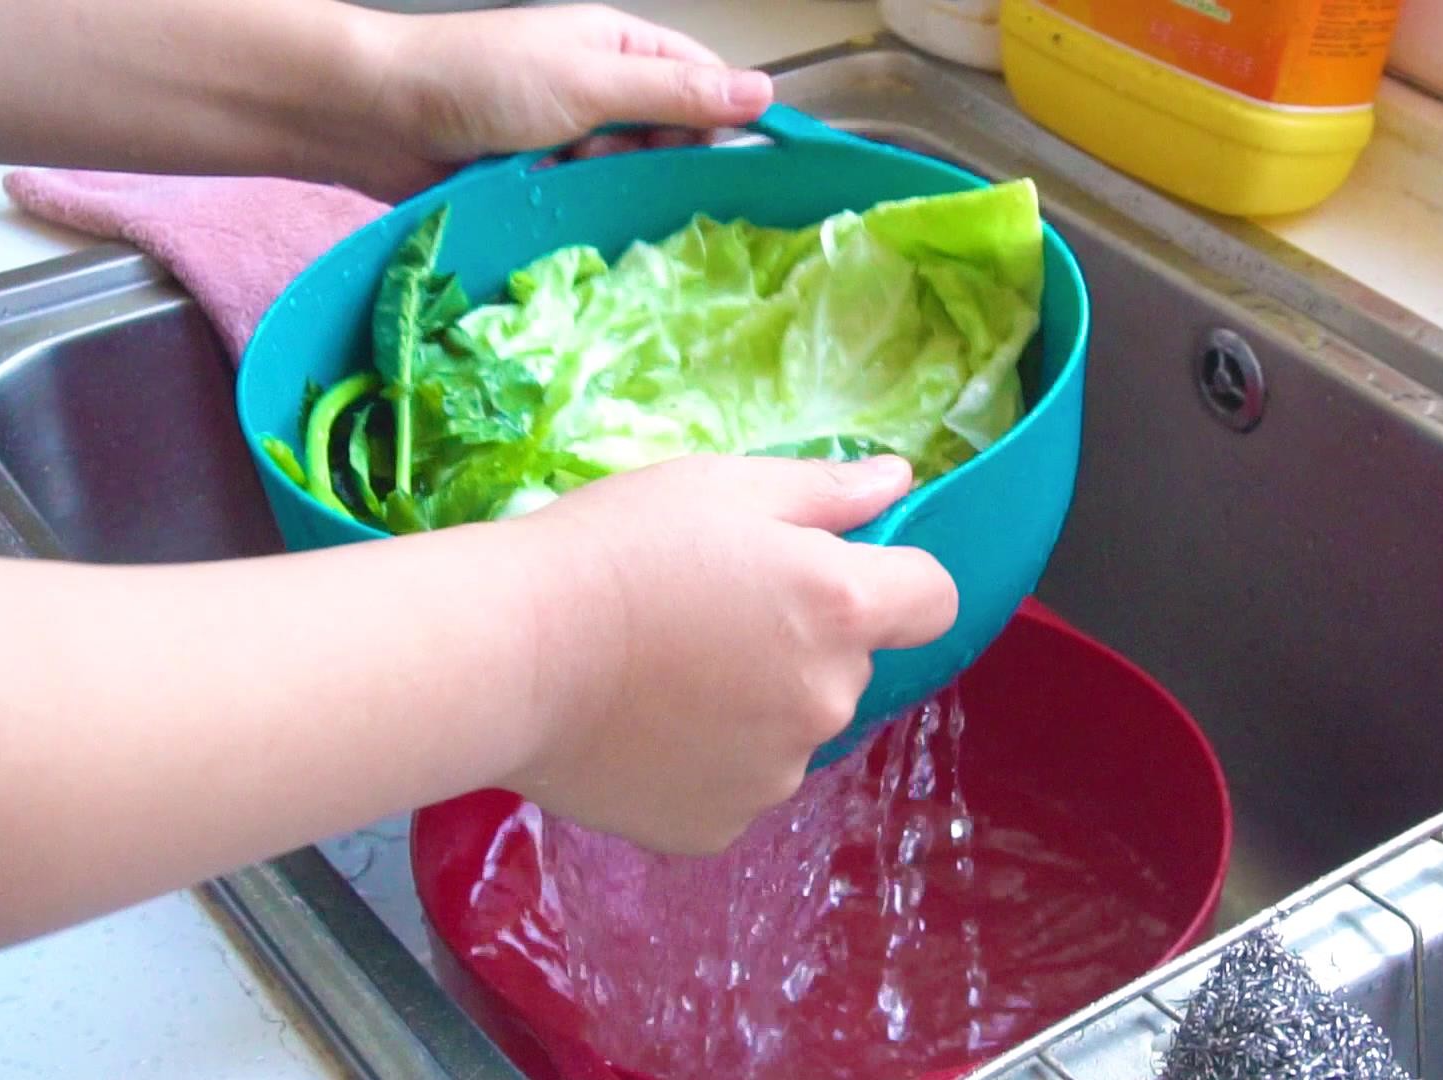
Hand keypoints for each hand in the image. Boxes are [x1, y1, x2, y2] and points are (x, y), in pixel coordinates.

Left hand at [346, 5, 774, 199]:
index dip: (724, 120)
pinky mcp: (545, 184)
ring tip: (572, 181)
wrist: (375, 117)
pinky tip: (566, 215)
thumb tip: (763, 93)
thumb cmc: (479, 80)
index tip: (735, 165)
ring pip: (632, 179)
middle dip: (657, 162)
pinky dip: (584, 213)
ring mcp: (573, 140)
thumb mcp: (590, 82)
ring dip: (613, 189)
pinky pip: (590, 206)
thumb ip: (676, 93)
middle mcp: (604, 91)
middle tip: (616, 164)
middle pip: (673, 140)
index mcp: (622, 49)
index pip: (704, 83)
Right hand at [500, 456, 957, 853]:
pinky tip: (645, 726)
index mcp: (841, 606)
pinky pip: (737, 783)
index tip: (837, 571)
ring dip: (756, 703)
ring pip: (792, 726)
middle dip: (803, 639)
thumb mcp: (721, 486)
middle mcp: (828, 698)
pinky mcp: (719, 825)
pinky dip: (707, 759)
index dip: (897, 579)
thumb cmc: (613, 550)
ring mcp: (775, 773)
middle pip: (849, 664)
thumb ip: (825, 490)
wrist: (508, 654)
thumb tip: (899, 482)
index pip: (935, 598)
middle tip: (709, 613)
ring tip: (663, 673)